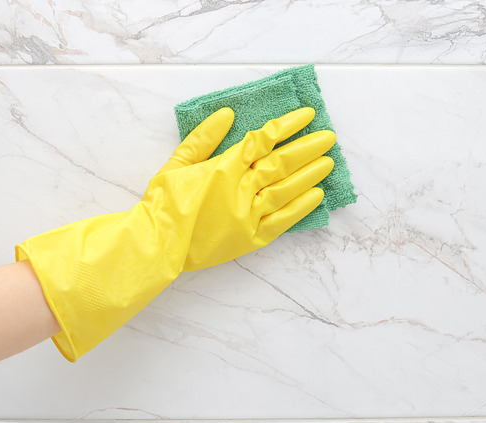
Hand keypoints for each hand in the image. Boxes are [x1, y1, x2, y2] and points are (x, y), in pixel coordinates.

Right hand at [16, 107, 334, 360]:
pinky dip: (301, 207)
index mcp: (222, 168)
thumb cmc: (163, 203)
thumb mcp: (177, 163)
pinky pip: (282, 220)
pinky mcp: (251, 239)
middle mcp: (240, 190)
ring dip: (310, 174)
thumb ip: (203, 138)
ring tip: (329, 162)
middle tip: (329, 136)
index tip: (307, 115)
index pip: (262, 140)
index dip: (287, 126)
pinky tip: (317, 195)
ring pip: (286, 189)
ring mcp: (248, 216)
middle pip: (281, 163)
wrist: (156, 244)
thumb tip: (228, 114)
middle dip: (307, 147)